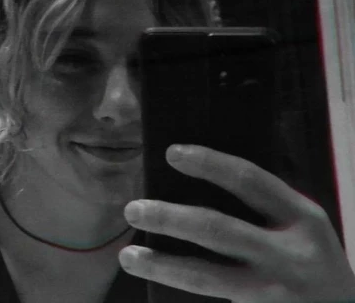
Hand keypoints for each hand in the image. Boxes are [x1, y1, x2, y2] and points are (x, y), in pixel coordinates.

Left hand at [119, 144, 354, 302]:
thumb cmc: (313, 255)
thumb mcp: (300, 223)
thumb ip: (264, 206)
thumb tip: (202, 184)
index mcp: (301, 215)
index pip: (248, 179)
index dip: (209, 163)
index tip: (172, 153)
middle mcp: (288, 252)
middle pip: (219, 229)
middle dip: (171, 218)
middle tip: (134, 208)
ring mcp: (273, 290)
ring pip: (208, 277)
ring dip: (163, 266)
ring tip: (129, 255)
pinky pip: (214, 300)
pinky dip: (181, 291)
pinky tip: (159, 283)